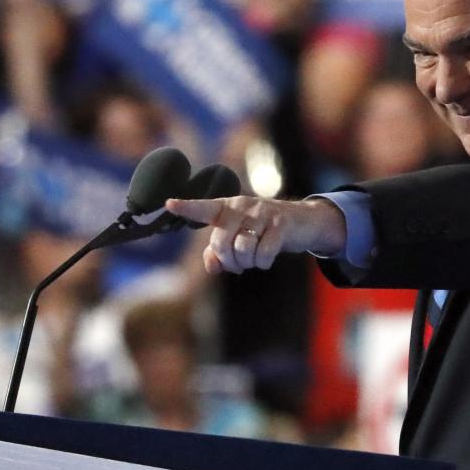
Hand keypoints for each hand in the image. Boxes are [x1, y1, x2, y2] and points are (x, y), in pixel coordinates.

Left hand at [164, 196, 346, 274]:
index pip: (203, 208)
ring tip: (254, 259)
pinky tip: (266, 260)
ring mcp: (262, 213)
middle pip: (221, 243)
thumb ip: (218, 254)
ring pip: (242, 249)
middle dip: (229, 261)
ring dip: (247, 263)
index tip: (168, 204)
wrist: (301, 222)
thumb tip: (211, 265)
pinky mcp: (280, 223)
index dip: (186, 207)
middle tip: (238, 264)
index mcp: (226, 208)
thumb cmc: (262, 231)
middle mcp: (241, 206)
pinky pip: (263, 253)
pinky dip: (263, 263)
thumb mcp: (238, 239)